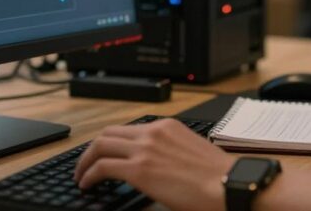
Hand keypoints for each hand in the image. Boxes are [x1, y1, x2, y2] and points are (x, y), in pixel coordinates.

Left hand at [74, 118, 235, 210]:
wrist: (229, 185)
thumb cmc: (218, 177)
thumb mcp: (190, 153)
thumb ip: (170, 153)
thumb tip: (157, 167)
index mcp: (167, 126)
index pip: (128, 129)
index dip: (111, 142)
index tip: (104, 153)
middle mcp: (153, 132)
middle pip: (108, 133)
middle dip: (92, 149)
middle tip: (86, 163)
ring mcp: (144, 149)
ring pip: (100, 146)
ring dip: (85, 161)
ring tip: (81, 176)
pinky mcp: (139, 169)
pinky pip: (102, 167)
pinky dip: (89, 175)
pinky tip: (87, 184)